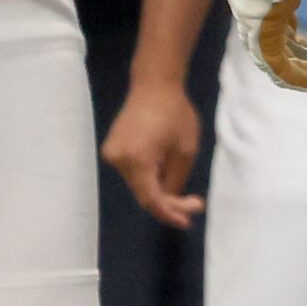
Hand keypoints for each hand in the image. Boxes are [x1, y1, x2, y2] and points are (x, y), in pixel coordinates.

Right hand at [101, 78, 203, 227]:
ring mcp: (112, 153)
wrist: (154, 84)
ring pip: (138, 184)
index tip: (187, 221)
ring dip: (158, 187)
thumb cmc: (175, 113)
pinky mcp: (113, 147)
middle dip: (168, 201)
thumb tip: (168, 200)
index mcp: (136, 160)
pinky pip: (133, 172)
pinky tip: (164, 168)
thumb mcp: (185, 151)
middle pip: (143, 194)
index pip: (151, 200)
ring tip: (180, 180)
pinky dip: (148, 175)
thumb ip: (175, 181)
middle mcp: (118, 159)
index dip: (169, 214)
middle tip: (194, 203)